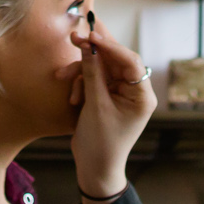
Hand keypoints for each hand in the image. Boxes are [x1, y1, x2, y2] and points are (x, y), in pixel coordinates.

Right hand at [71, 14, 154, 203]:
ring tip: (62, 77)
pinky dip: (81, 84)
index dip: (111, 45)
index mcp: (142, 95)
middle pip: (114, 60)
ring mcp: (120, 93)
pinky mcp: (107, 97)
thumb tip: (88, 45)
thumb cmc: (101, 142)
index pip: (130, 61)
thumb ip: (92, 73)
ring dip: (81, 72)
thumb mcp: (95, 106)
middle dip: (92, 53)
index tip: (91, 35)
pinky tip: (73, 99)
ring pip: (101, 68)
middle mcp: (135, 91)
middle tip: (74, 38)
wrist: (95, 169)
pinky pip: (94, 79)